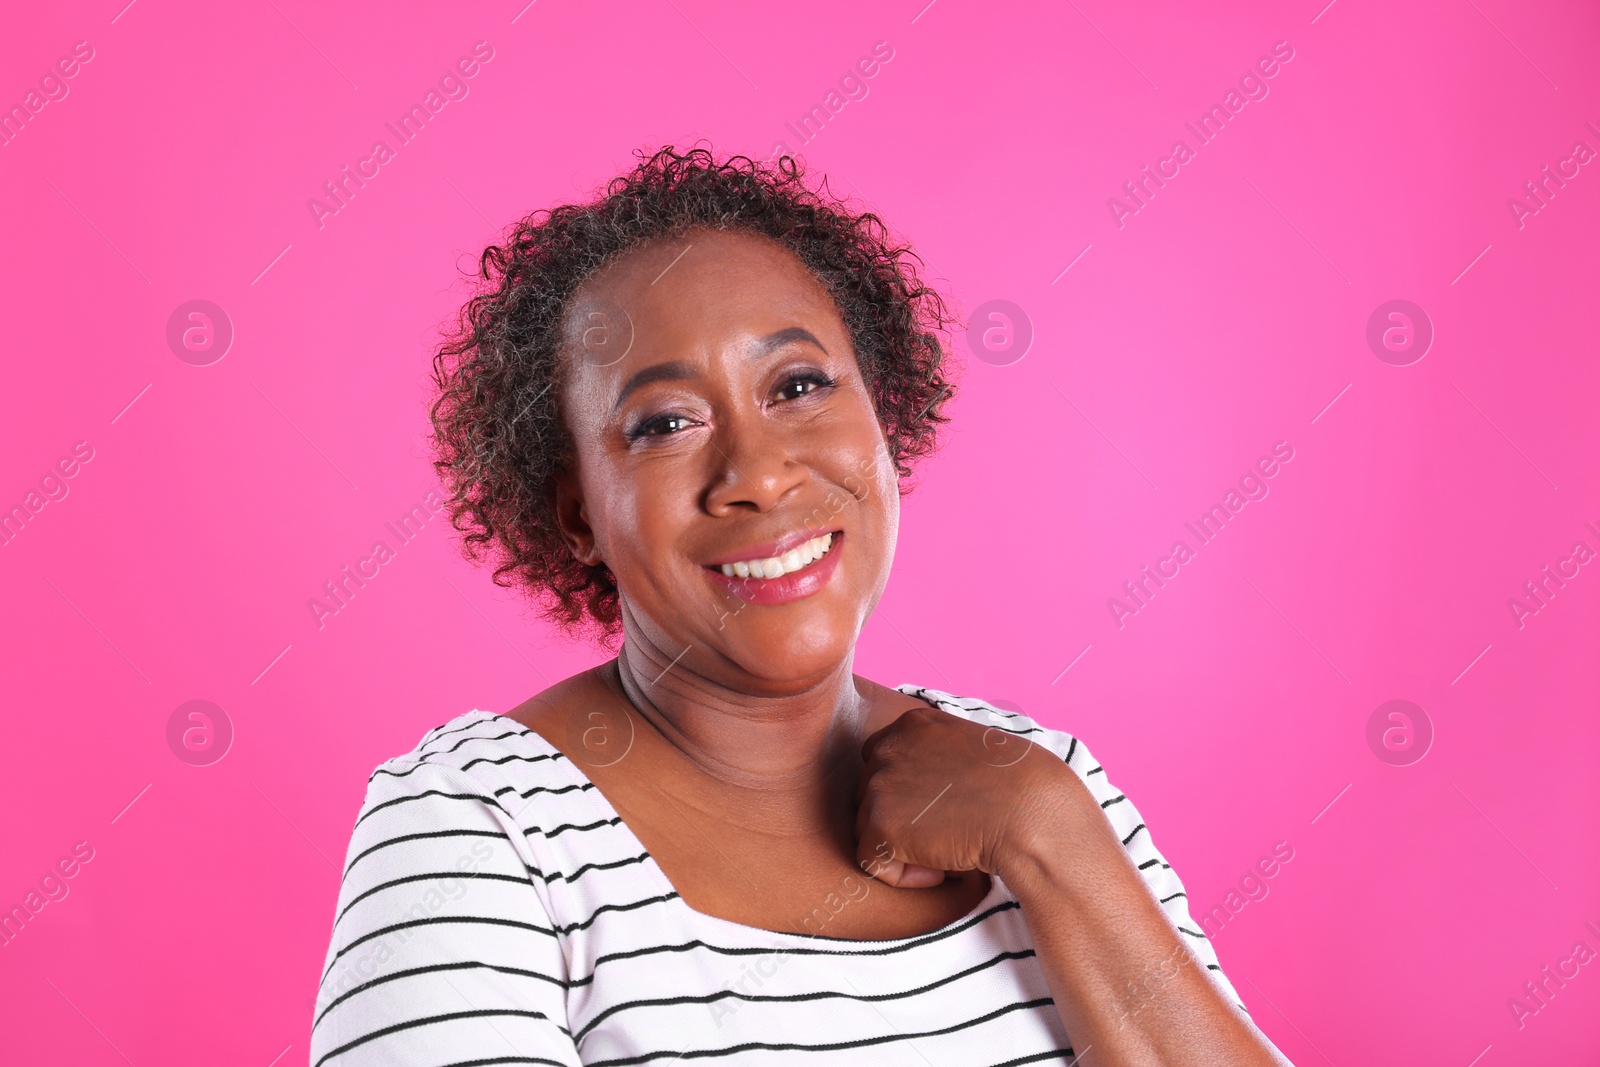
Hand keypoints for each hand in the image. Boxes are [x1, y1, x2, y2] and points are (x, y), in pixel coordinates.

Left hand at [853, 704, 1080, 888]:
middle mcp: (889, 747)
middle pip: (872, 795)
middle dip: (904, 820)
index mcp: (913, 724)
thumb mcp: (975, 749)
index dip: (907, 792)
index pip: (883, 759)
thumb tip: (924, 789)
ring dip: (905, 848)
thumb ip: (940, 756)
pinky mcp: (881, 825)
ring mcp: (881, 785)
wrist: (1031, 814)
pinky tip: (941, 871)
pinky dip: (903, 876)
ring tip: (950, 852)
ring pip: (869, 827)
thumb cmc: (1023, 788)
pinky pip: (872, 861)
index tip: (943, 809)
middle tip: (950, 834)